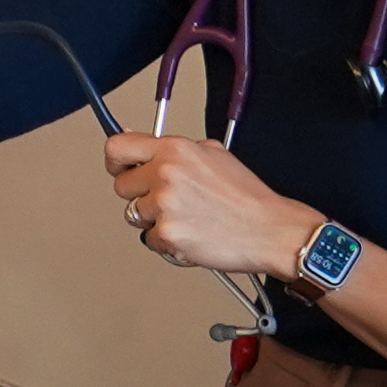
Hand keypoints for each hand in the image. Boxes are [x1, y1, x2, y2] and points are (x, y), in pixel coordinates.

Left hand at [103, 132, 314, 279]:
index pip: (117, 147)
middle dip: (140, 195)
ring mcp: (164, 205)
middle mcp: (166, 173)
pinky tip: (191, 233)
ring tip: (187, 217)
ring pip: (134, 215)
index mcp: (174, 149)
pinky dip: (167, 241)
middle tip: (168, 200)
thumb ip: (174, 150)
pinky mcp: (167, 234)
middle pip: (121, 186)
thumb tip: (143, 144)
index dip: (116, 161)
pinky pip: (149, 240)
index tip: (121, 169)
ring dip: (154, 219)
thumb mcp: (213, 154)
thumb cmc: (246, 196)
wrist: (270, 229)